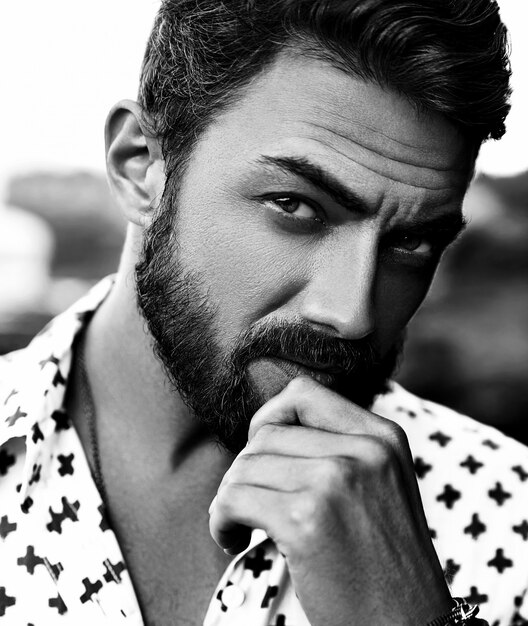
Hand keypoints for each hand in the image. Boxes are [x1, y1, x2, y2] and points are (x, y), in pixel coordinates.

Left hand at [209, 376, 452, 625]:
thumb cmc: (385, 565)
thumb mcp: (381, 486)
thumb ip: (340, 448)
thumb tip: (267, 430)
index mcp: (384, 436)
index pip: (304, 393)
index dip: (269, 417)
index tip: (261, 453)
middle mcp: (365, 450)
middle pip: (268, 433)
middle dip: (246, 470)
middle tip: (249, 505)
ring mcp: (337, 481)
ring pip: (245, 466)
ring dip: (230, 497)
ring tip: (241, 526)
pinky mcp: (307, 520)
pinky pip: (234, 499)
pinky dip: (221, 521)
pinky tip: (234, 541)